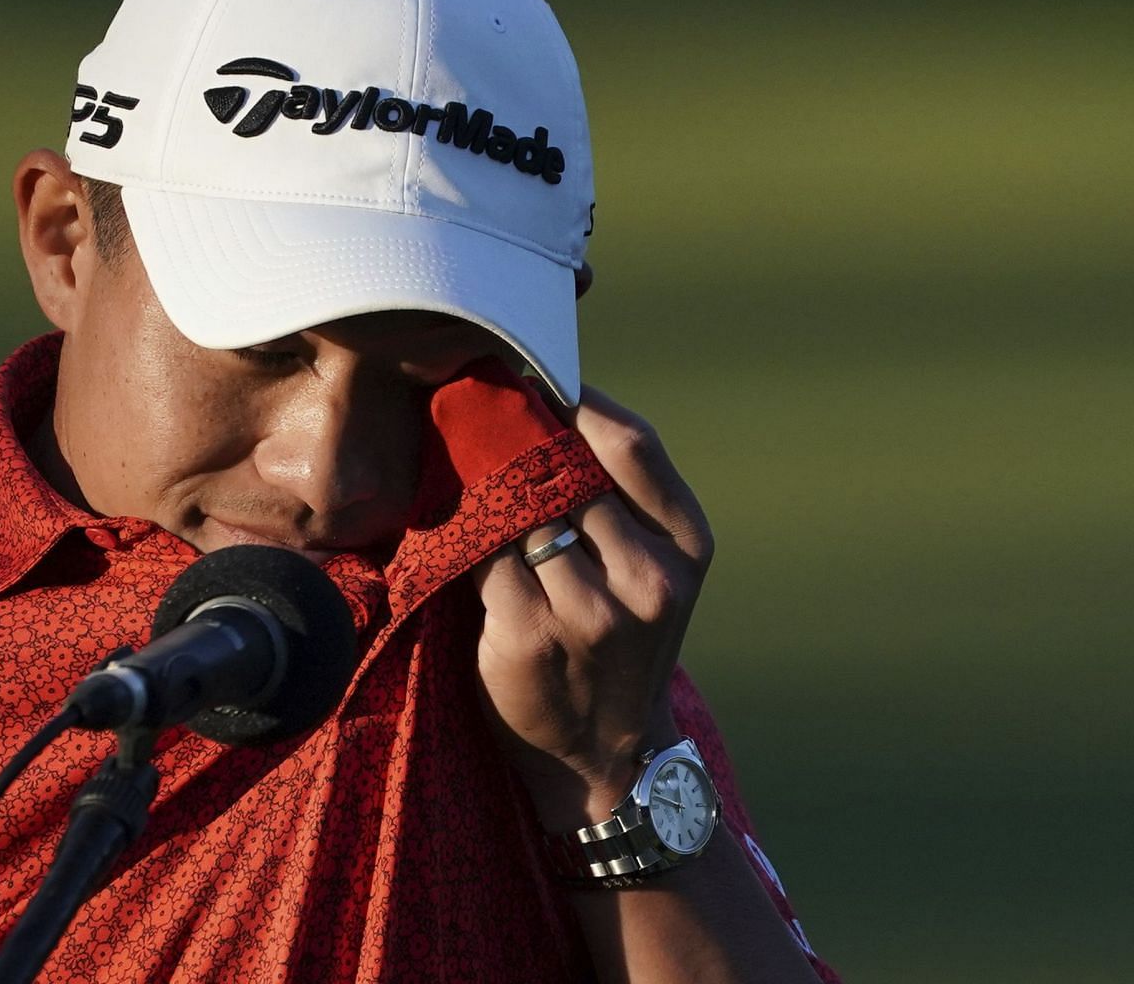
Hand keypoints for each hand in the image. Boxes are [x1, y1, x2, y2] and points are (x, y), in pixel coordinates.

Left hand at [468, 385, 713, 829]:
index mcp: (687, 546)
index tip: (534, 377)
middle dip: (514, 436)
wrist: (605, 756)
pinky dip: (461, 536)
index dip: (578, 401)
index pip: (632, 444)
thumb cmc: (621, 643)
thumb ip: (621, 500)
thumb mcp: (652, 570)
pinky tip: (447, 522)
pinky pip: (482, 558)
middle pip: (566, 471)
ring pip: (519, 511)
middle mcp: (650, 577)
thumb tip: (552, 403)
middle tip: (470, 403)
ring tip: (450, 457)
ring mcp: (592, 612)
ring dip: (481, 484)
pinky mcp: (531, 637)